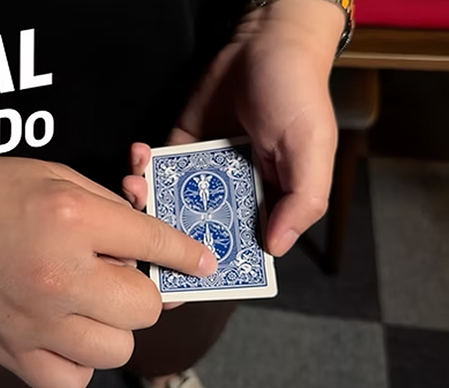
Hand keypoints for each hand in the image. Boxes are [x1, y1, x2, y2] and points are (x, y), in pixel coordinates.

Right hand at [0, 156, 217, 387]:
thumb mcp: (61, 179)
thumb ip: (114, 214)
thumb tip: (154, 246)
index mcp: (73, 220)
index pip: (157, 244)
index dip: (187, 254)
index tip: (200, 263)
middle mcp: (57, 275)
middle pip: (145, 309)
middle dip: (145, 293)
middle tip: (122, 278)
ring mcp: (33, 320)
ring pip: (115, 350)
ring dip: (113, 328)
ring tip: (90, 306)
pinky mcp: (9, 349)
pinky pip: (68, 382)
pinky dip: (76, 364)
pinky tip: (65, 336)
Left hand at [122, 0, 344, 257]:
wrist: (265, 41)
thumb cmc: (297, 95)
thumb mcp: (312, 150)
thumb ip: (302, 202)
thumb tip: (276, 248)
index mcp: (268, 201)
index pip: (240, 247)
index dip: (213, 268)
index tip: (181, 285)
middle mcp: (233, 191)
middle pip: (196, 230)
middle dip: (165, 241)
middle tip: (138, 246)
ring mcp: (203, 169)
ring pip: (169, 200)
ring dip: (146, 200)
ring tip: (137, 187)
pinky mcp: (181, 144)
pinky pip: (157, 165)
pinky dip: (142, 164)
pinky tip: (139, 155)